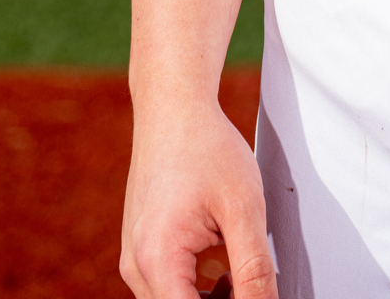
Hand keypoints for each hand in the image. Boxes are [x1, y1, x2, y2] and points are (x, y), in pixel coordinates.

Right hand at [120, 99, 276, 298]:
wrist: (173, 109)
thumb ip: (256, 268)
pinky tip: (223, 270)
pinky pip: (166, 288)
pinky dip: (195, 289)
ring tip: (240, 275)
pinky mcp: (139, 251)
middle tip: (253, 284)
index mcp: (157, 260)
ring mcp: (133, 260)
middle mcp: (136, 267)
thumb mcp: (244, 207)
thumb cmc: (206, 147)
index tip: (255, 295)